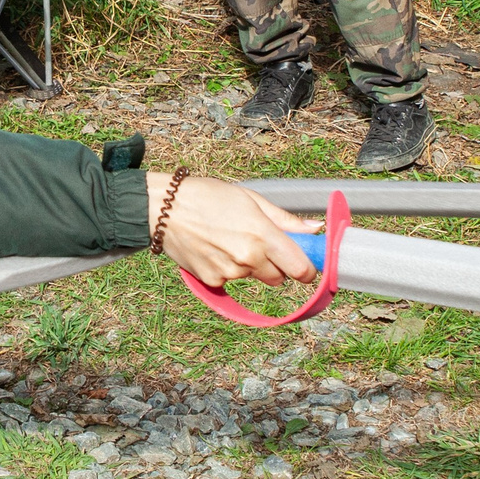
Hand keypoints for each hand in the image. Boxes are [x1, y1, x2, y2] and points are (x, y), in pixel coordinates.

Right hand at [156, 177, 322, 286]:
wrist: (164, 208)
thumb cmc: (209, 197)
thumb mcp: (251, 199)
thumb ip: (285, 219)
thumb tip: (314, 229)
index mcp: (262, 235)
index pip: (300, 269)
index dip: (307, 269)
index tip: (306, 265)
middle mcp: (248, 258)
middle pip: (279, 278)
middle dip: (276, 264)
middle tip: (260, 243)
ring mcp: (229, 273)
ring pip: (254, 278)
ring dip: (250, 266)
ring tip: (229, 240)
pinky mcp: (212, 282)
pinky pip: (231, 281)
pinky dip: (228, 269)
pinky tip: (215, 249)